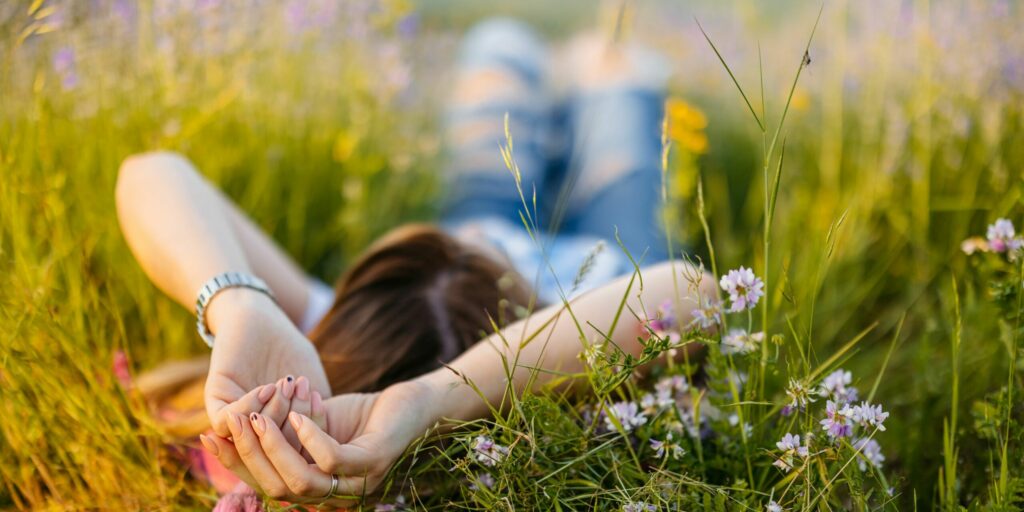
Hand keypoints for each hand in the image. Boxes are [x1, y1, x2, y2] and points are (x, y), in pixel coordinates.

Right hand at [203, 379, 438, 505]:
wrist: (412, 404)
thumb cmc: (362, 416)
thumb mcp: (314, 424)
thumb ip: (281, 433)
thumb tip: (235, 427)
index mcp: (316, 490)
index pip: (264, 484)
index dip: (234, 462)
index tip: (209, 433)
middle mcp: (334, 497)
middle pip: (276, 489)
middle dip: (247, 455)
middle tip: (231, 421)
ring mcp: (357, 484)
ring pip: (301, 481)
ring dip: (274, 448)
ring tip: (259, 417)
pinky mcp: (374, 462)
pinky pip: (332, 460)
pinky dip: (310, 436)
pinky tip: (299, 414)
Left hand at [204, 289, 330, 439]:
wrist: (264, 317)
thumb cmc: (290, 350)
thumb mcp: (311, 387)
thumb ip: (317, 418)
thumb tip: (327, 450)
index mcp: (278, 431)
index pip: (294, 451)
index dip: (311, 432)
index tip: (319, 401)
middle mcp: (253, 429)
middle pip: (274, 451)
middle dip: (294, 422)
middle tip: (303, 391)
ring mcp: (233, 417)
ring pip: (251, 438)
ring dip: (274, 413)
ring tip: (288, 385)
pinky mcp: (215, 400)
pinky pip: (226, 420)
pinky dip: (250, 405)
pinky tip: (267, 386)